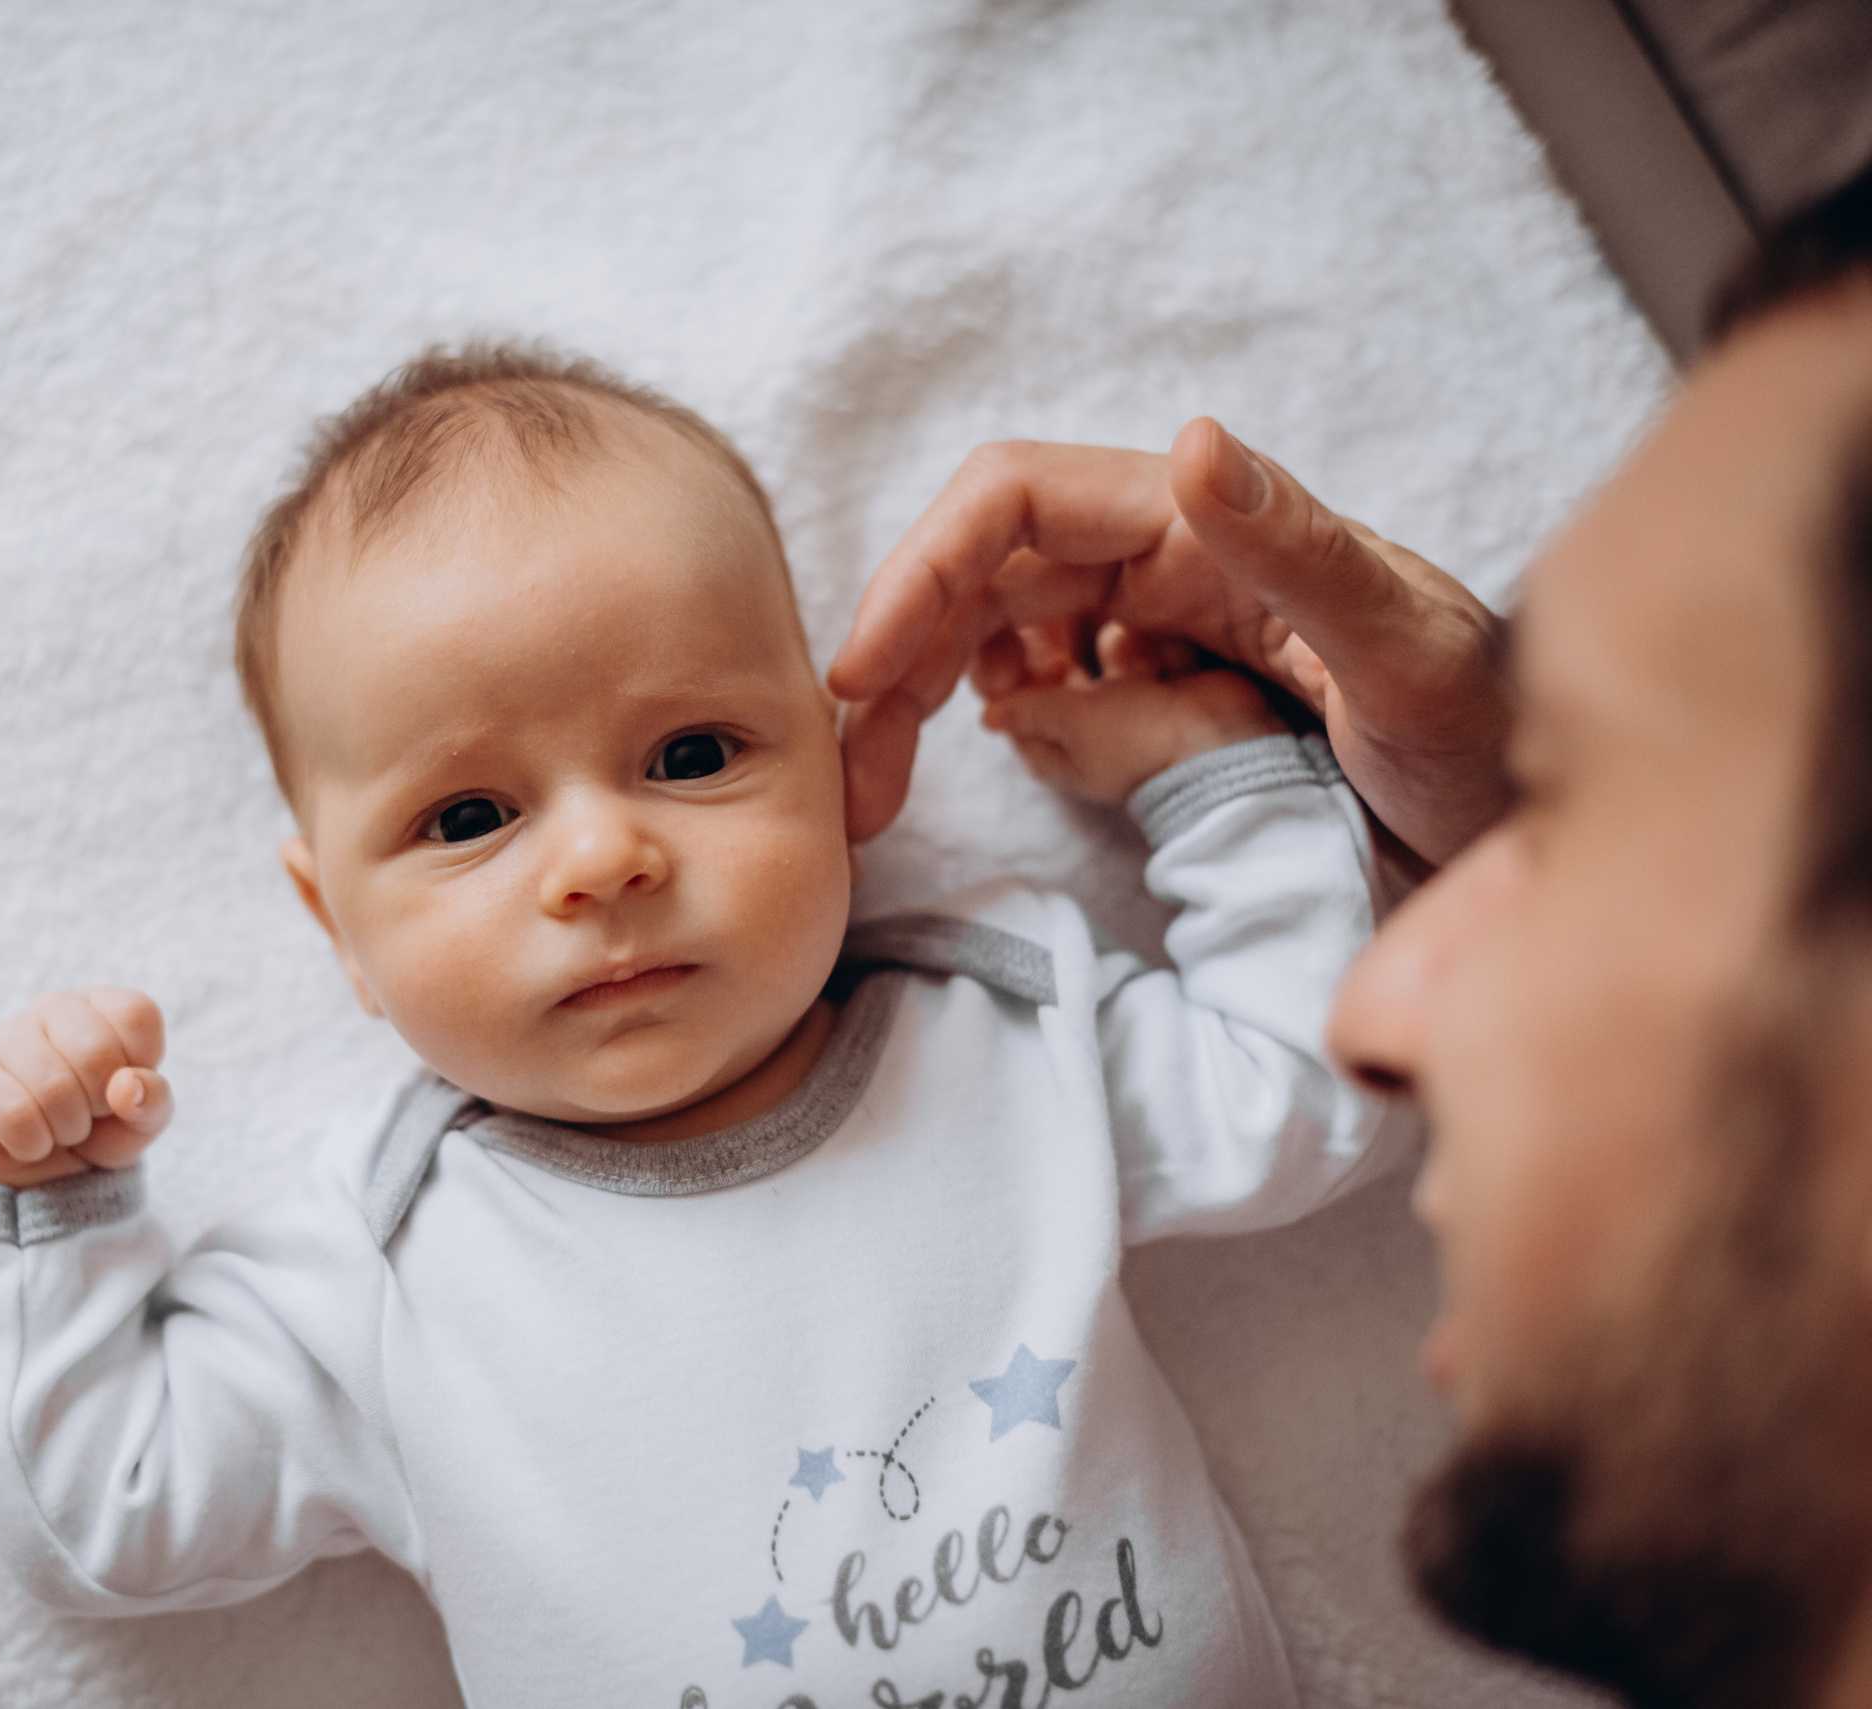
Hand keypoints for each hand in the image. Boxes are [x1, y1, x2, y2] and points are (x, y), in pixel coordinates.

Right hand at [0, 987, 173, 1188]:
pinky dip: (34, 1144)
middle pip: (95, 1051)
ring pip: (52, 1086)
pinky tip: (32, 1139)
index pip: (136, 1015)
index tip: (124, 1086)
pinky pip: (14, 1114)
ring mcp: (9, 1037)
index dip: (140, 1064)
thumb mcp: (143, 1120)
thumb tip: (125, 1087)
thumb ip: (152, 1100)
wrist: (46, 1171)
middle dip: (101, 1103)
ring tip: (62, 1127)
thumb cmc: (102, 1129)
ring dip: (68, 1127)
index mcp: (103, 1004)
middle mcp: (55, 1007)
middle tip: (91, 1113)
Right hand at [826, 421, 1511, 863]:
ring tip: (909, 785)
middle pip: (983, 576)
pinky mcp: (1173, 685)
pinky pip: (1054, 689)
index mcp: (1206, 525)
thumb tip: (1185, 441)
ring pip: (1002, 634)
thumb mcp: (1411, 650)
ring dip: (936, 695)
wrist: (1550, 825)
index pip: (1014, 505)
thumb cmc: (1494, 735)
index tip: (862, 680)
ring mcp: (1168, 623)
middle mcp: (1173, 558)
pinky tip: (1030, 757)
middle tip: (862, 786)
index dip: (920, 574)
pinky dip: (1016, 722)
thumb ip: (1300, 549)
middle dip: (901, 660)